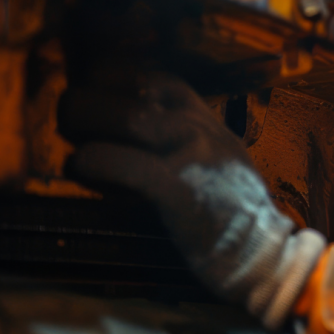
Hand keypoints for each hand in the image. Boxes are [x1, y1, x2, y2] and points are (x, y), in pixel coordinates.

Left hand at [58, 69, 324, 328]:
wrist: (264, 255)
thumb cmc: (234, 217)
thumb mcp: (219, 163)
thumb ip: (186, 144)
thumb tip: (132, 134)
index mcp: (210, 124)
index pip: (161, 80)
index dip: (120, 77)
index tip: (93, 87)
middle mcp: (204, 130)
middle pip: (138, 90)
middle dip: (93, 97)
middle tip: (69, 110)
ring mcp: (196, 157)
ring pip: (131, 118)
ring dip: (87, 119)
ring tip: (68, 133)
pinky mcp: (184, 190)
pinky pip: (129, 164)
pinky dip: (96, 160)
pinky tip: (80, 165)